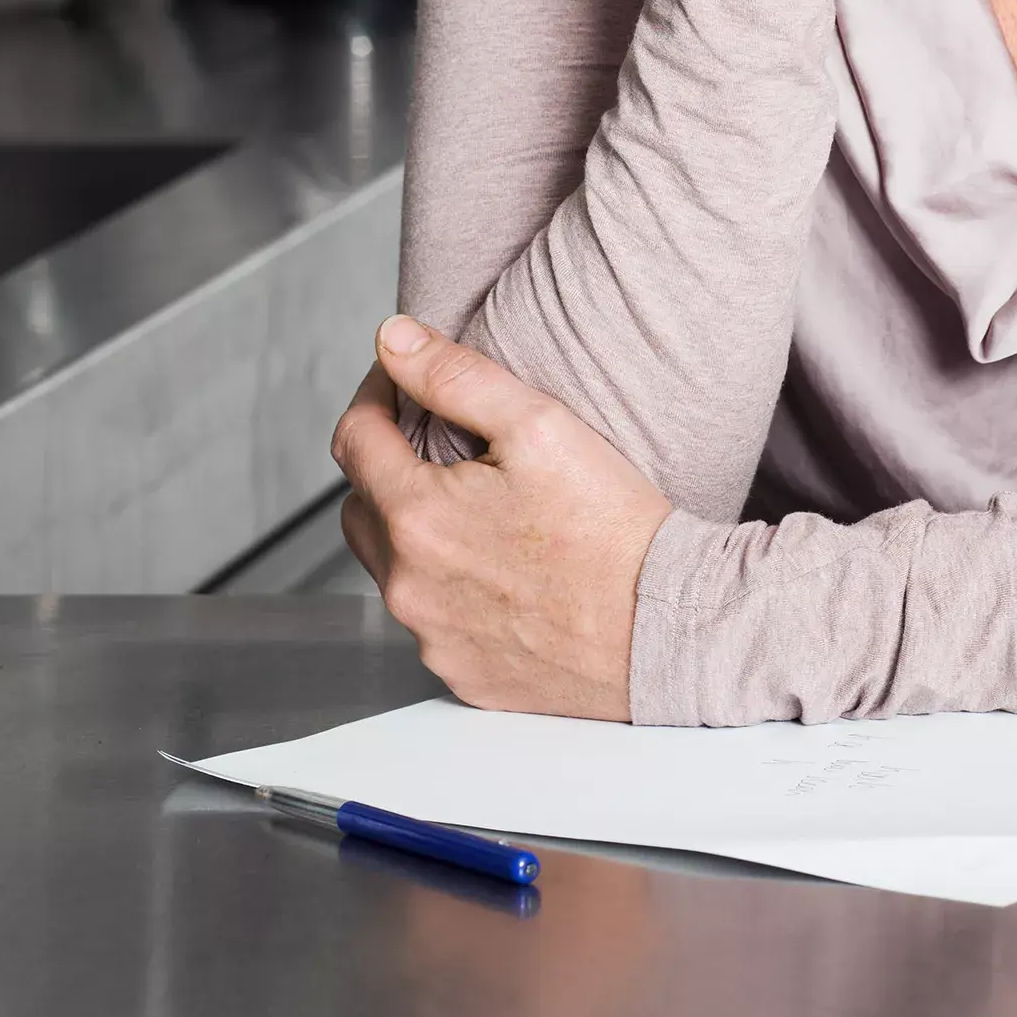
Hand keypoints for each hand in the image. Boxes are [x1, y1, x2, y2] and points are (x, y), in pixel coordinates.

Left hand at [332, 319, 670, 721]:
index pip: (353, 441)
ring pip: (393, 569)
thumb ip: (454, 377)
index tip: (403, 381)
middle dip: (386, 466)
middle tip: (442, 445)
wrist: (663, 628)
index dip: (374, 396)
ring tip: (481, 507)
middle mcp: (409, 588)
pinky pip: (431, 621)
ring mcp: (432, 639)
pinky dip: (449, 587)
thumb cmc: (610, 528)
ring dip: (415, 530)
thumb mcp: (538, 424)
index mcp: (417, 518)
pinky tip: (502, 567)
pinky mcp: (462, 676)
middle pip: (360, 508)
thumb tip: (393, 340)